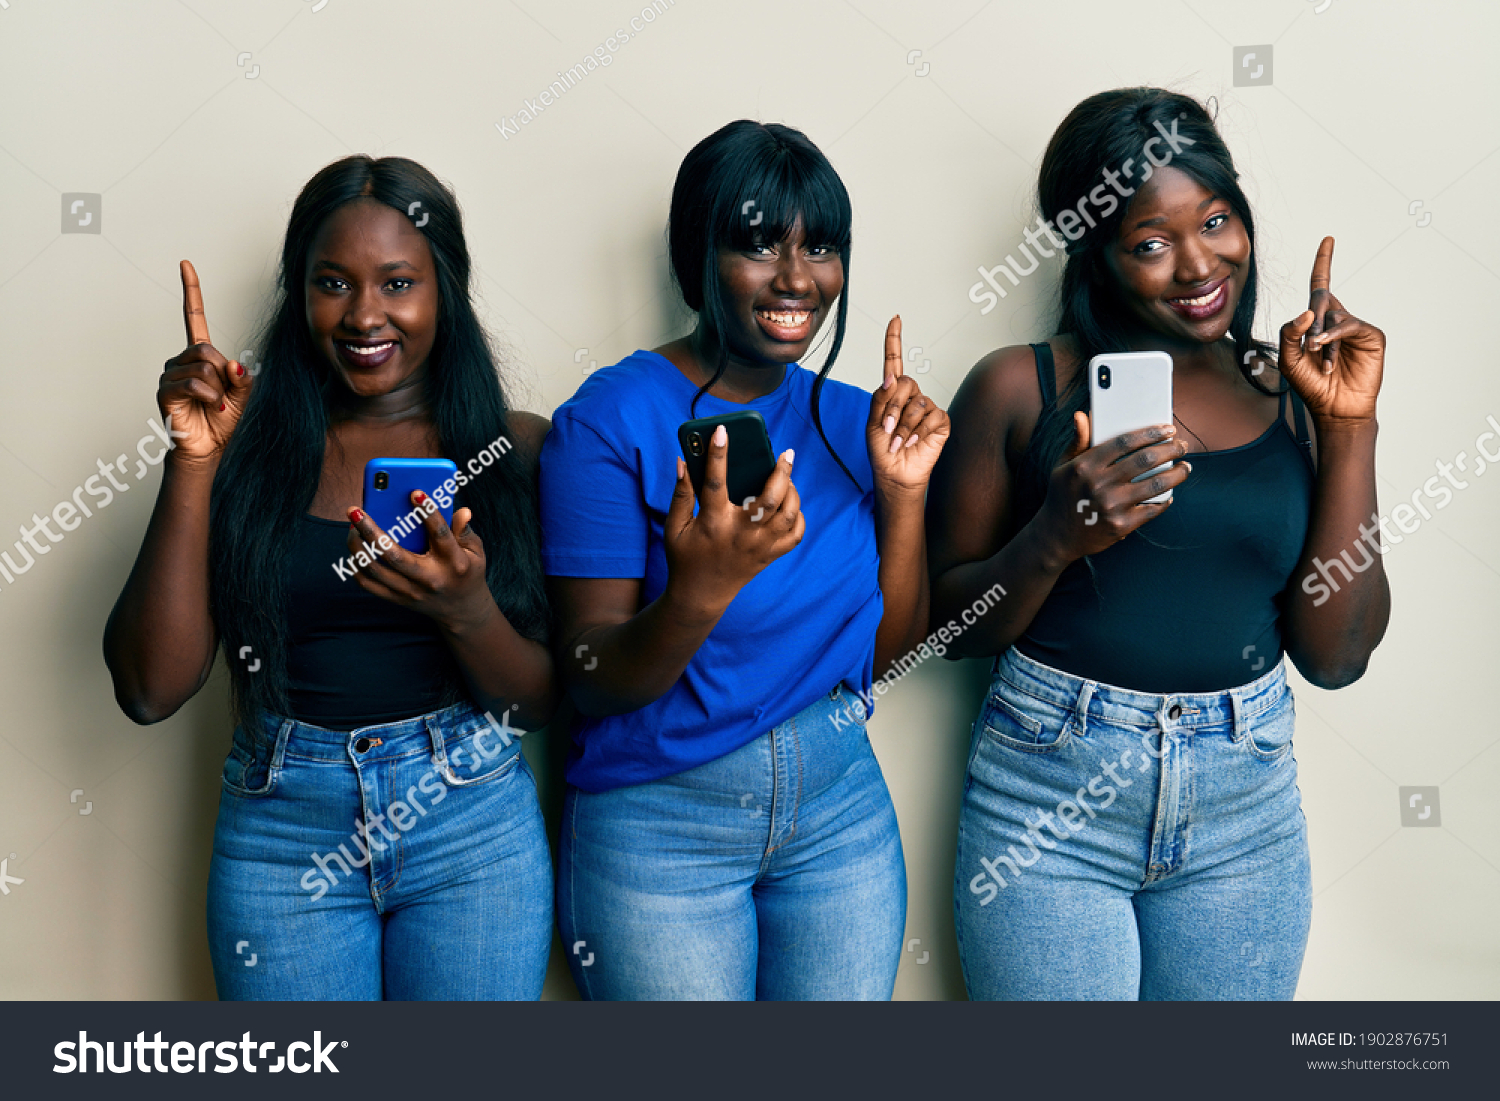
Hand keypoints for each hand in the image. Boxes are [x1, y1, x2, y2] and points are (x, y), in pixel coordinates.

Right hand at [155, 260, 253, 466]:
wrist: (209, 447)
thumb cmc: (224, 420)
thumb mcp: (243, 393)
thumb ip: (243, 375)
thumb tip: (232, 363)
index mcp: (200, 355)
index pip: (193, 316)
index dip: (191, 290)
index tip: (186, 264)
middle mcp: (181, 360)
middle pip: (207, 349)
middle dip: (223, 375)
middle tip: (222, 395)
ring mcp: (170, 374)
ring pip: (203, 368)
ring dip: (217, 390)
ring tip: (214, 405)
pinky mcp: (165, 391)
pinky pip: (194, 383)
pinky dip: (209, 397)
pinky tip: (208, 408)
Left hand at [345, 492, 496, 634]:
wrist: (462, 609)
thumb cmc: (468, 571)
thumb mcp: (476, 551)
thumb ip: (465, 530)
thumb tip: (462, 511)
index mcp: (454, 562)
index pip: (440, 535)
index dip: (428, 513)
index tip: (415, 493)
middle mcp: (430, 578)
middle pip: (394, 555)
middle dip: (370, 531)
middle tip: (355, 511)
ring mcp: (412, 592)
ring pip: (375, 570)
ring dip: (357, 547)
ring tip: (352, 527)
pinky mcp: (399, 599)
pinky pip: (369, 585)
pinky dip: (356, 567)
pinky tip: (355, 549)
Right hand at [663, 425, 803, 611]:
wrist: (701, 595)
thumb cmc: (685, 557)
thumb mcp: (674, 527)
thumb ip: (680, 494)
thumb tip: (683, 461)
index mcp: (713, 523)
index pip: (715, 483)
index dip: (718, 455)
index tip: (722, 430)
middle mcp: (741, 534)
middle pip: (769, 500)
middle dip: (782, 473)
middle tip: (786, 454)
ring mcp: (759, 547)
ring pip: (788, 516)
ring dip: (793, 493)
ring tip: (787, 479)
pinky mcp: (769, 557)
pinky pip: (795, 536)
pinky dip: (799, 518)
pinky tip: (791, 505)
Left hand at [867, 316, 949, 493]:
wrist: (895, 474)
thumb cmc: (882, 451)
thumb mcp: (872, 424)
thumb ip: (880, 398)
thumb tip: (891, 376)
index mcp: (891, 394)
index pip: (894, 362)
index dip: (894, 341)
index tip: (895, 319)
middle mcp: (911, 397)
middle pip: (905, 383)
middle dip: (892, 408)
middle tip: (886, 429)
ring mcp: (927, 408)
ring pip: (918, 403)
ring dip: (904, 426)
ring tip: (899, 442)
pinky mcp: (940, 421)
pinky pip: (932, 415)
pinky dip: (920, 430)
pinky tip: (915, 441)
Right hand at [1035, 413, 1191, 564]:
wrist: (1056, 537)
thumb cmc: (1062, 496)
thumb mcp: (1062, 466)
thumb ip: (1077, 441)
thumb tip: (1082, 415)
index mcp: (1085, 466)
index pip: (1125, 442)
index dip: (1151, 433)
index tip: (1168, 429)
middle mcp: (1099, 484)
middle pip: (1145, 460)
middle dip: (1171, 450)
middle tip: (1181, 446)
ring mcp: (1112, 506)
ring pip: (1156, 484)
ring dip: (1178, 474)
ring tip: (1185, 467)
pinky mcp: (1121, 525)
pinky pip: (1153, 509)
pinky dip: (1166, 499)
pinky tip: (1170, 493)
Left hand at [1278, 237, 1383, 424]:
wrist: (1334, 408)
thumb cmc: (1310, 384)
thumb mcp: (1288, 359)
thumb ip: (1289, 333)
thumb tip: (1307, 312)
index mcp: (1317, 321)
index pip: (1320, 285)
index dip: (1323, 262)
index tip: (1328, 239)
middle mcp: (1337, 320)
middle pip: (1321, 298)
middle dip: (1311, 320)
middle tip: (1310, 346)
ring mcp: (1355, 327)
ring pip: (1333, 316)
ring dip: (1322, 340)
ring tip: (1320, 361)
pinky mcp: (1371, 336)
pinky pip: (1349, 325)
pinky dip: (1334, 337)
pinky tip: (1327, 353)